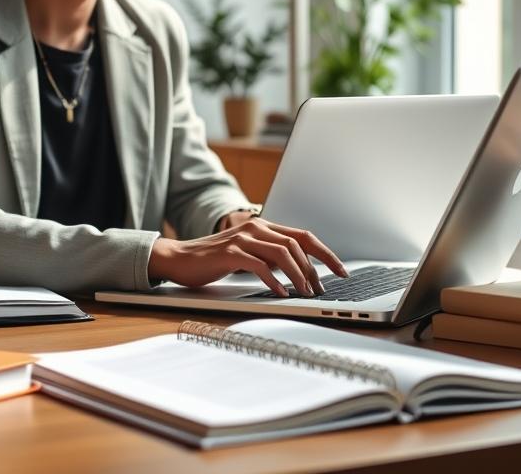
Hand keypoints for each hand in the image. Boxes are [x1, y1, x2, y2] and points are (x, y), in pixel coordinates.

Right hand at [148, 214, 347, 296]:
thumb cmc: (214, 259)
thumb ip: (269, 255)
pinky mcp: (230, 253)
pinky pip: (260, 265)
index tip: (341, 272)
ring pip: (283, 253)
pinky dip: (274, 280)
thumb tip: (300, 272)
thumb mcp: (247, 253)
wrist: (179, 258)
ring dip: (299, 275)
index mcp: (263, 226)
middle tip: (322, 290)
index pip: (304, 236)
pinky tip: (281, 293)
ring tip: (305, 293)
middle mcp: (256, 227)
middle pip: (297, 245)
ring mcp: (243, 239)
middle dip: (315, 269)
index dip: (326, 253)